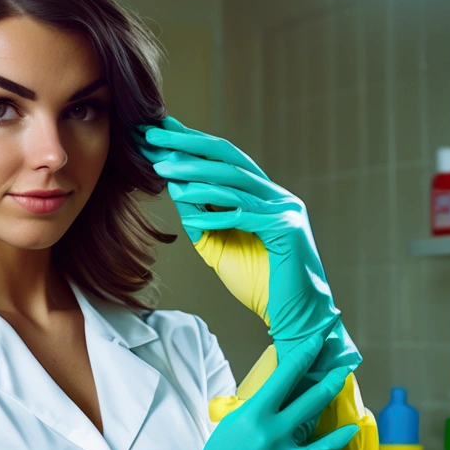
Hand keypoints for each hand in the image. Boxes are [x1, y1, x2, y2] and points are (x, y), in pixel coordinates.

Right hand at [123, 334, 358, 449]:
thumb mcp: (228, 432)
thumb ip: (251, 414)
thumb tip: (271, 398)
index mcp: (251, 416)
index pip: (283, 377)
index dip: (302, 356)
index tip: (314, 342)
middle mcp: (274, 430)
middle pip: (309, 393)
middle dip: (327, 372)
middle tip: (341, 357)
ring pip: (319, 417)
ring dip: (332, 396)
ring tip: (344, 381)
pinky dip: (339, 437)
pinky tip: (349, 428)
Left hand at [137, 116, 358, 370]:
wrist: (295, 317)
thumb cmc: (260, 284)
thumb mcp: (220, 246)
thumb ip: (202, 219)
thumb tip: (175, 189)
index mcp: (264, 195)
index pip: (225, 160)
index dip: (192, 143)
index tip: (159, 131)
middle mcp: (277, 195)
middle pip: (229, 159)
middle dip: (189, 144)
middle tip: (154, 134)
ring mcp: (286, 209)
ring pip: (235, 181)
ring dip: (195, 172)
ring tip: (162, 166)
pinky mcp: (287, 229)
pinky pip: (244, 213)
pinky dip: (214, 209)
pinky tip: (186, 205)